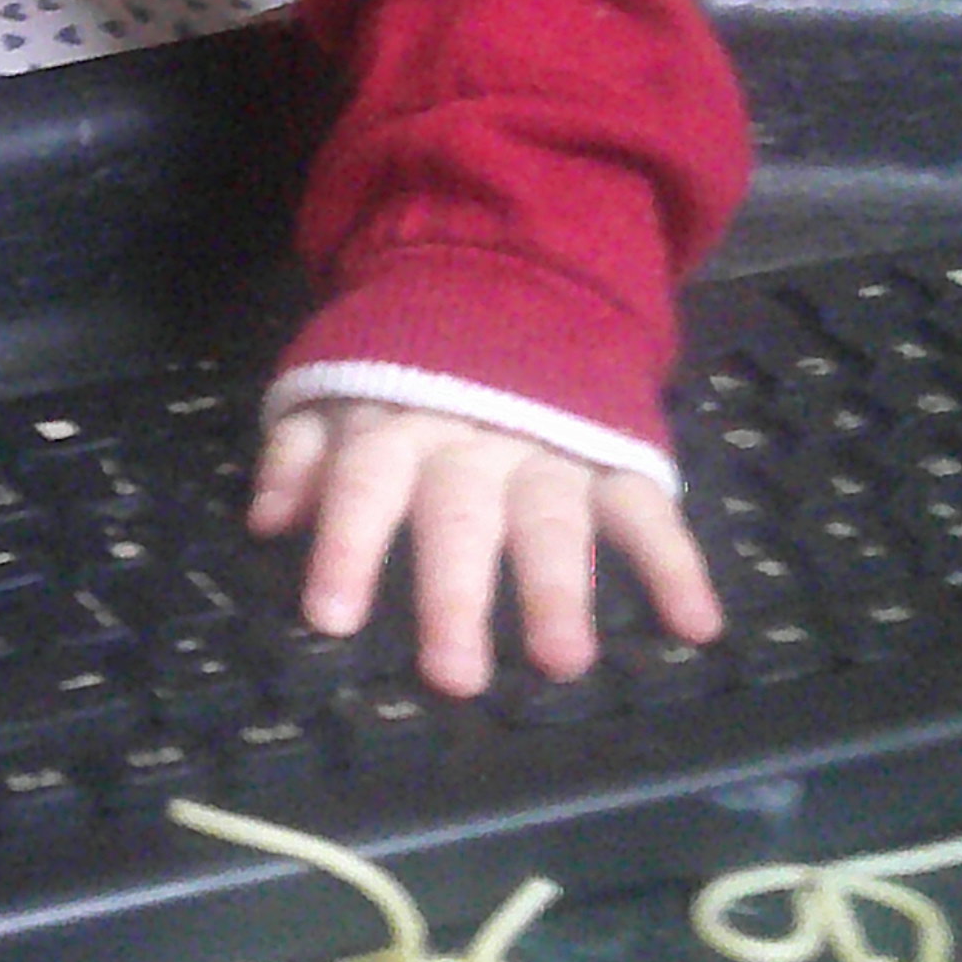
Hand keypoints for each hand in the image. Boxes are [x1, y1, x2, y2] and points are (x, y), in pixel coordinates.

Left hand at [251, 400, 719, 699]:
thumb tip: (266, 520)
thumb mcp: (337, 394)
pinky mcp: (617, 455)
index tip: (331, 620)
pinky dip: (677, 565)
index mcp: (395, 427)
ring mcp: (551, 449)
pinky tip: (695, 625)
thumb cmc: (406, 371)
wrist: (511, 284)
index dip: (345, 548)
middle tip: (452, 678)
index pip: (363, 485)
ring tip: (563, 663)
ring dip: (560, 591)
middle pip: (460, 517)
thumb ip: (300, 454)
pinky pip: (650, 509)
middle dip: (455, 595)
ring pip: (553, 520)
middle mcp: (473, 443)